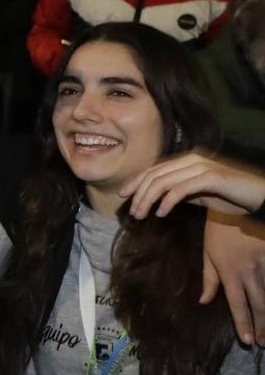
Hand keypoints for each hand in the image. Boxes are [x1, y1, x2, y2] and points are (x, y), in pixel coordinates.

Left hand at [120, 151, 264, 219]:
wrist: (258, 196)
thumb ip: (178, 192)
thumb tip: (156, 199)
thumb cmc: (229, 196)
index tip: (123, 196)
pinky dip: (167, 201)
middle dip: (139, 193)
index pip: (154, 169)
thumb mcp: (198, 194)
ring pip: (164, 181)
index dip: (136, 181)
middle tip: (132, 212)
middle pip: (155, 174)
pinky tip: (161, 213)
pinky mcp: (212, 177)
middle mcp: (192, 159)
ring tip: (142, 215)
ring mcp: (201, 166)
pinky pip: (181, 189)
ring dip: (148, 199)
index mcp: (186, 160)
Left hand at [202, 211, 264, 344]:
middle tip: (262, 342)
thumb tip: (203, 301)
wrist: (239, 206)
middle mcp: (249, 271)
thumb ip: (209, 279)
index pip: (237, 303)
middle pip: (258, 304)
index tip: (246, 340)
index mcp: (230, 271)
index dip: (243, 322)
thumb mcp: (209, 253)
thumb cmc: (220, 230)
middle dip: (261, 325)